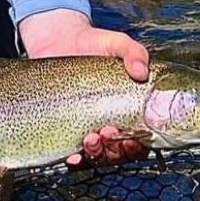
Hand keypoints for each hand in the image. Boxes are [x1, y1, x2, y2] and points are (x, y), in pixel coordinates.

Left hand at [18, 9, 150, 168]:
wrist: (58, 40)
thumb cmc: (93, 44)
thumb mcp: (117, 43)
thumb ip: (134, 53)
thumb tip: (141, 72)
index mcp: (126, 109)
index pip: (140, 138)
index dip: (138, 143)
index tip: (131, 134)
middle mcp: (109, 123)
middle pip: (118, 152)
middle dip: (115, 149)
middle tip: (108, 131)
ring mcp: (85, 129)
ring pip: (97, 156)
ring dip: (97, 153)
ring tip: (90, 138)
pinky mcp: (63, 130)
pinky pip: (71, 155)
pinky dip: (74, 160)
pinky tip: (73, 154)